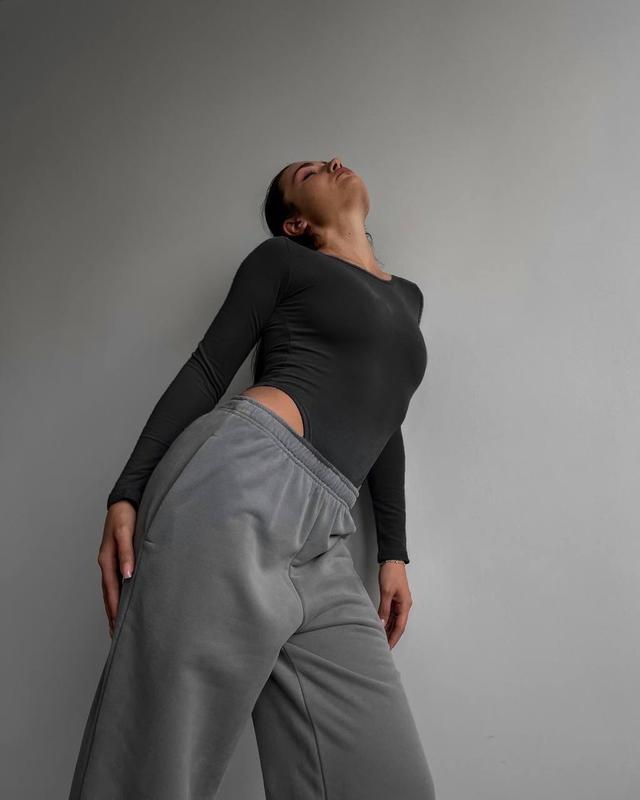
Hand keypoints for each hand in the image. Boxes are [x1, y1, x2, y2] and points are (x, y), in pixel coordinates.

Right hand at [97, 501, 136, 638]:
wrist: (126, 500)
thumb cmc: (126, 515)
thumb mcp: (126, 531)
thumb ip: (126, 552)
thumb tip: (128, 575)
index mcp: (107, 560)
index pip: (111, 591)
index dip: (114, 610)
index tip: (117, 628)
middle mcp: (107, 563)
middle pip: (108, 594)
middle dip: (112, 615)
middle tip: (116, 636)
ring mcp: (111, 561)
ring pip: (112, 589)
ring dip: (114, 607)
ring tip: (118, 625)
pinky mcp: (119, 557)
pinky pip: (117, 581)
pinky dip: (119, 594)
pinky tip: (125, 601)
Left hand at [377, 562, 411, 648]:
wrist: (392, 560)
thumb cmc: (391, 573)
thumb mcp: (386, 592)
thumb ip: (384, 608)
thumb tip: (381, 623)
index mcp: (405, 605)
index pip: (399, 627)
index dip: (393, 638)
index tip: (388, 647)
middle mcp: (403, 606)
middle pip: (397, 625)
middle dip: (391, 636)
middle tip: (383, 647)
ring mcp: (399, 603)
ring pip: (394, 620)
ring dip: (388, 629)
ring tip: (381, 639)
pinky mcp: (394, 599)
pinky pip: (390, 613)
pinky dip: (386, 621)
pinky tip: (380, 626)